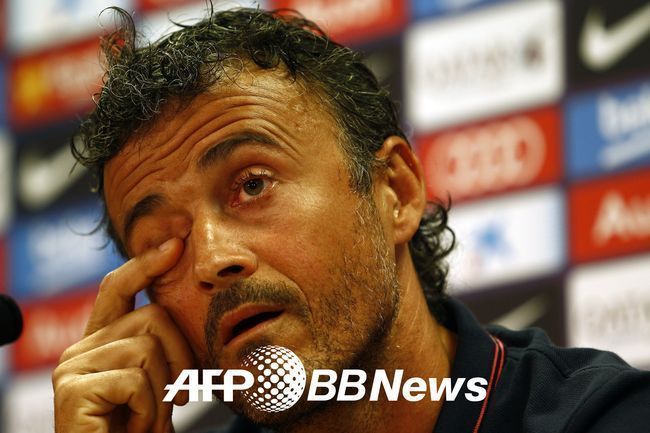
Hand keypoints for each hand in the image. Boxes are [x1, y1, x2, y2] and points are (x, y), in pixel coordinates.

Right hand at [52, 238, 193, 432]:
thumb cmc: (137, 431)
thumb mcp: (157, 383)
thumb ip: (162, 349)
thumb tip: (188, 309)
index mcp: (101, 343)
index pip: (118, 288)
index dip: (145, 265)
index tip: (175, 245)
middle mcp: (80, 349)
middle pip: (152, 317)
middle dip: (181, 357)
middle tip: (179, 399)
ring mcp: (73, 368)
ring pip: (148, 348)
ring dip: (164, 393)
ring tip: (149, 420)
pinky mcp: (72, 390)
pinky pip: (137, 380)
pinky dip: (149, 410)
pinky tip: (134, 428)